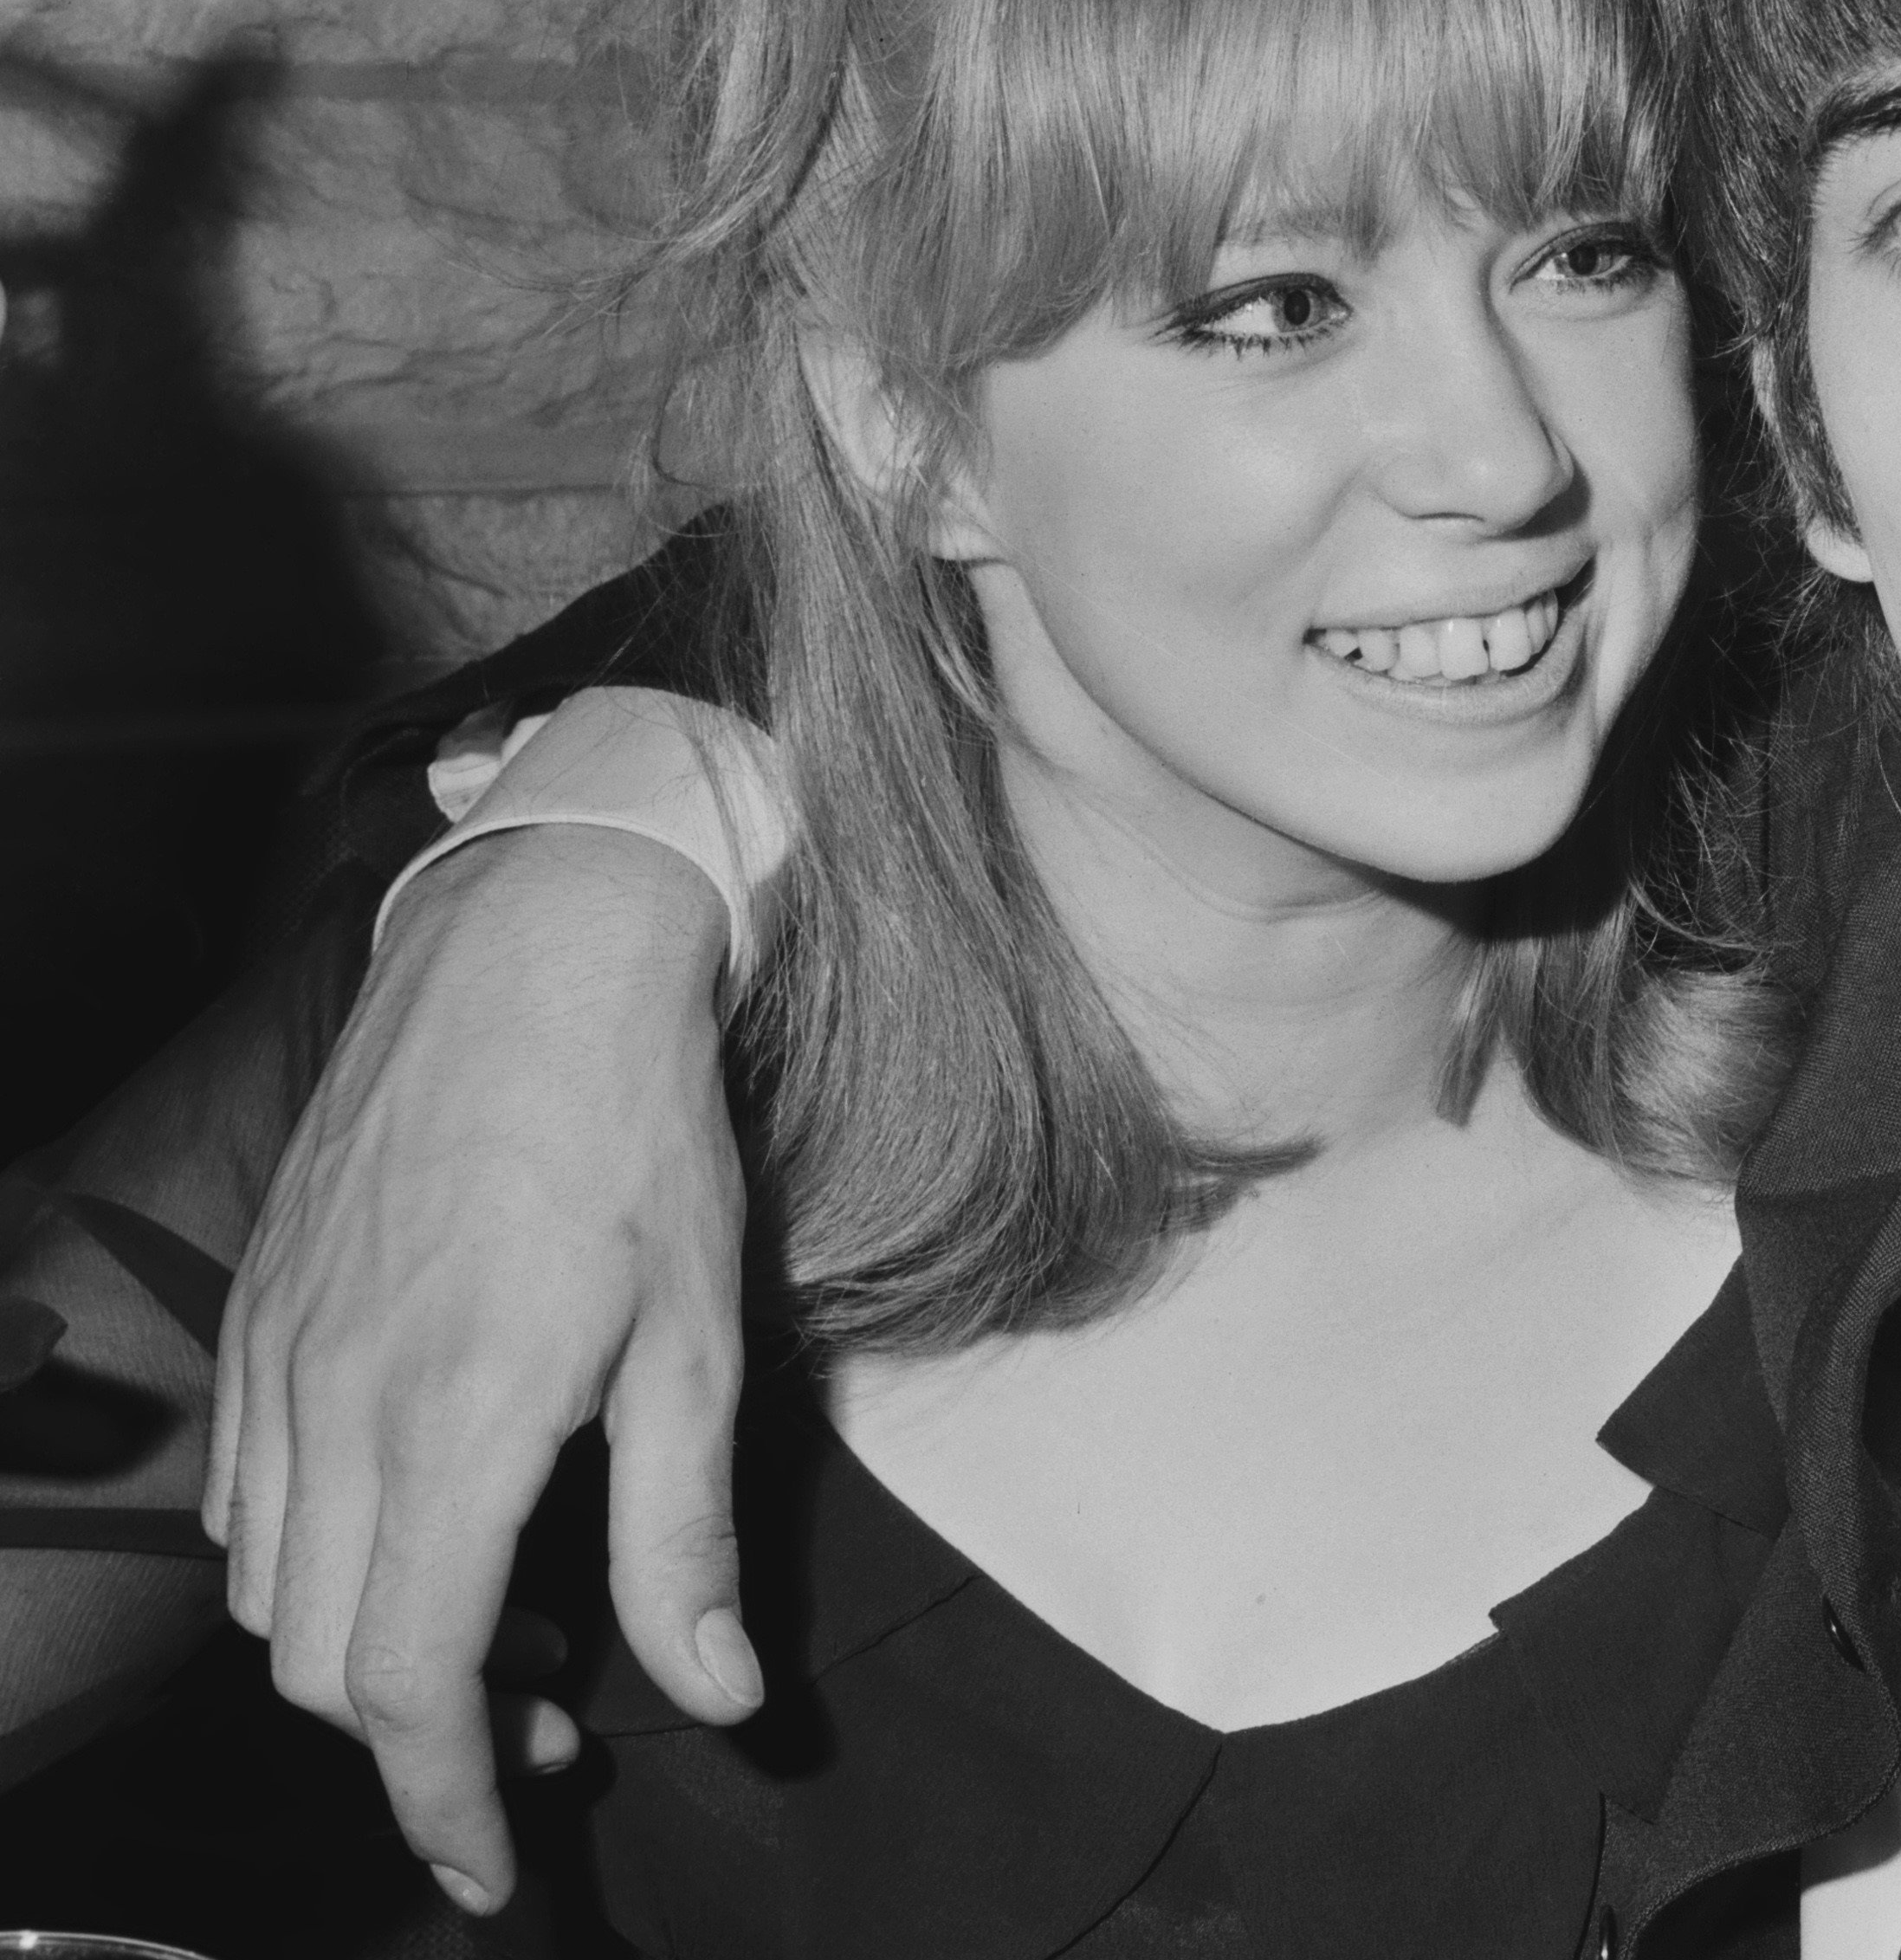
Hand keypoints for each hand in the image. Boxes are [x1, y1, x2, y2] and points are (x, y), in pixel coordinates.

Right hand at [210, 824, 757, 1913]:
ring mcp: (276, 1362)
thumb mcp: (700, 1344)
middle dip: (428, 1739)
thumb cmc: (635, 1141)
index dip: (446, 1803)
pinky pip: (249, 1493)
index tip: (492, 1867)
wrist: (535, 964)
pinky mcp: (260, 1314)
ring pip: (274, 1590)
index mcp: (450, 1435)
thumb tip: (719, 1696)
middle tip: (550, 1726)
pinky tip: (427, 1517)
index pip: (410, 1689)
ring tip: (513, 1617)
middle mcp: (332, 1413)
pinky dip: (323, 1557)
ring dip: (373, 1648)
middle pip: (327, 1664)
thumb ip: (683, 1538)